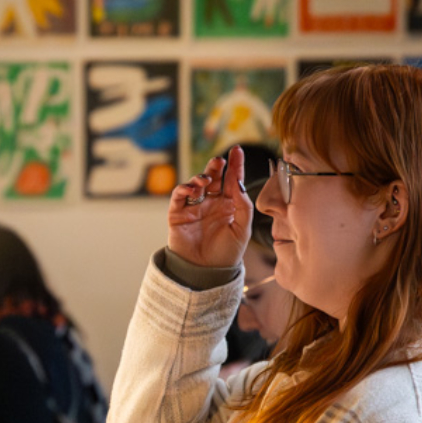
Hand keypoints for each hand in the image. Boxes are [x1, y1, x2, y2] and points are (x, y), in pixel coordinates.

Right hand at [168, 145, 253, 269]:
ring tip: (206, 180)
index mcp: (228, 205)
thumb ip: (243, 206)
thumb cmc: (226, 253)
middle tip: (220, 160)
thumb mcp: (242, 229)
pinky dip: (183, 188)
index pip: (232, 181)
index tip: (237, 150)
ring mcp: (194, 208)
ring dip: (200, 177)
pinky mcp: (178, 214)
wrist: (205, 272)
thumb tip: (238, 184)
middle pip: (213, 178)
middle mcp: (211, 203)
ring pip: (195, 184)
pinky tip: (191, 188)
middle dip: (216, 166)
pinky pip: (179, 197)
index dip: (235, 165)